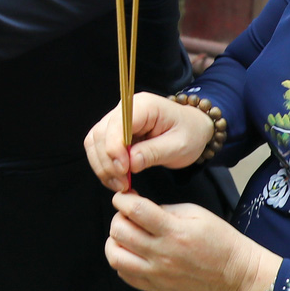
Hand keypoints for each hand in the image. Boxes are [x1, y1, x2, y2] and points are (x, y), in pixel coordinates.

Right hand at [85, 94, 216, 191]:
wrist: (194, 128)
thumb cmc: (190, 133)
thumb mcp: (179, 145)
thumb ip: (154, 153)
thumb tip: (131, 163)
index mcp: (143, 106)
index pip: (117, 125)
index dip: (114, 149)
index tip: (124, 171)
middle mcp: (125, 109)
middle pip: (100, 134)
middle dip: (107, 162)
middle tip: (122, 184)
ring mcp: (117, 119)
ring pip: (95, 141)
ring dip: (102, 166)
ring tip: (118, 184)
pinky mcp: (115, 132)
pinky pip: (99, 147)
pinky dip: (103, 165)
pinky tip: (115, 178)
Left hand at [105, 191, 281, 290]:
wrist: (235, 273)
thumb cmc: (219, 241)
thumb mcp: (196, 213)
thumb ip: (164, 209)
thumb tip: (139, 209)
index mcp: (174, 232)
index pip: (135, 210)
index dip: (122, 199)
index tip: (123, 197)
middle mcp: (163, 254)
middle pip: (120, 232)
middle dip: (118, 217)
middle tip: (127, 215)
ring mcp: (158, 274)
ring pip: (116, 257)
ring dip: (114, 241)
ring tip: (126, 235)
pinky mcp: (157, 287)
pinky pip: (125, 276)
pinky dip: (122, 262)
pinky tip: (132, 253)